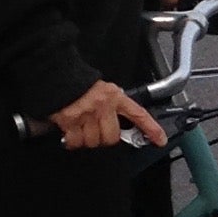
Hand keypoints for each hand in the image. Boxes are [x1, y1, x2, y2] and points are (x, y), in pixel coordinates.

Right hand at [50, 78, 167, 151]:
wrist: (57, 74)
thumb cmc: (79, 83)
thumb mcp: (104, 90)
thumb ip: (112, 105)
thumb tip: (117, 124)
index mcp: (115, 97)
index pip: (138, 114)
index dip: (151, 128)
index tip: (160, 140)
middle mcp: (103, 107)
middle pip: (111, 137)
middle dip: (103, 138)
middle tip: (94, 129)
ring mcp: (87, 115)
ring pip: (93, 141)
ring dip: (86, 139)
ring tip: (80, 127)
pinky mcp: (70, 121)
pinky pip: (76, 141)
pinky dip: (72, 141)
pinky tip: (69, 131)